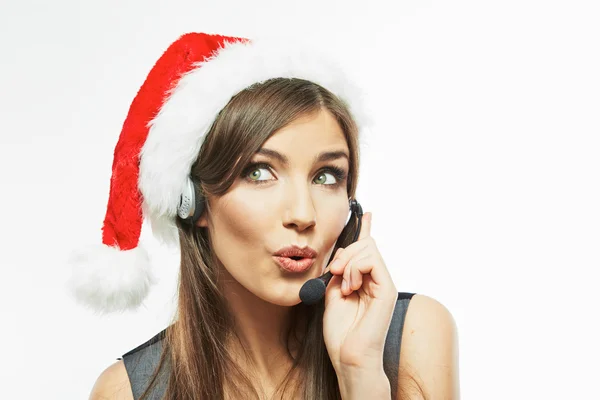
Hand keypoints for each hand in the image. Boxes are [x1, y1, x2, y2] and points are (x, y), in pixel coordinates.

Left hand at [323, 212, 397, 372]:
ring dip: (348, 263)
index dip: (366, 229)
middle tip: (333, 271)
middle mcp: (379, 280)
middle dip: (345, 251)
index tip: (366, 213)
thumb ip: (338, 273)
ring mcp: (385, 284)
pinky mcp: (388, 289)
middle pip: (366, 244)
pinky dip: (355, 269)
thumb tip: (340, 254)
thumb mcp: (332, 294)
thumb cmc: (340, 332)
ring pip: (368, 249)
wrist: (348, 356)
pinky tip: (350, 287)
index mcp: (365, 281)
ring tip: (342, 284)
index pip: (368, 248)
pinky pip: (372, 261)